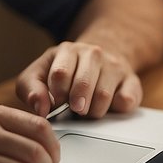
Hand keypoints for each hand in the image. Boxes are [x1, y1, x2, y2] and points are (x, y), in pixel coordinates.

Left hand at [15, 41, 141, 119]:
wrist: (99, 60)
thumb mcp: (38, 76)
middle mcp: (93, 53)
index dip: (57, 95)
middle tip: (76, 110)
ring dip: (93, 111)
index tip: (57, 102)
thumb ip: (31, 90)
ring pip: (103, 96)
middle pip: (83, 85)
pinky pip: (127, 100)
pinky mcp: (132, 80)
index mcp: (67, 50)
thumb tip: (40, 108)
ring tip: (89, 108)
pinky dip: (116, 109)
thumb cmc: (64, 73)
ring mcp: (114, 65)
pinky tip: (110, 105)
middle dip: (76, 105)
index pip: (60, 74)